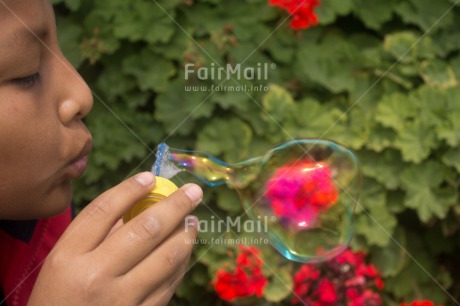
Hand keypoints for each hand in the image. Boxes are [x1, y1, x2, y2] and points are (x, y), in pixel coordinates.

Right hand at [28, 172, 201, 305]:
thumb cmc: (59, 296)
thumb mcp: (62, 261)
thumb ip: (95, 233)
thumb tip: (140, 203)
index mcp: (68, 257)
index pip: (104, 211)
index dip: (130, 189)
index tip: (150, 177)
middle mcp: (94, 276)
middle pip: (144, 229)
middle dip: (175, 205)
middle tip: (193, 191)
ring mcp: (120, 300)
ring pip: (166, 257)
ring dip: (185, 234)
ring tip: (193, 220)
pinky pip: (169, 283)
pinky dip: (181, 261)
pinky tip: (184, 248)